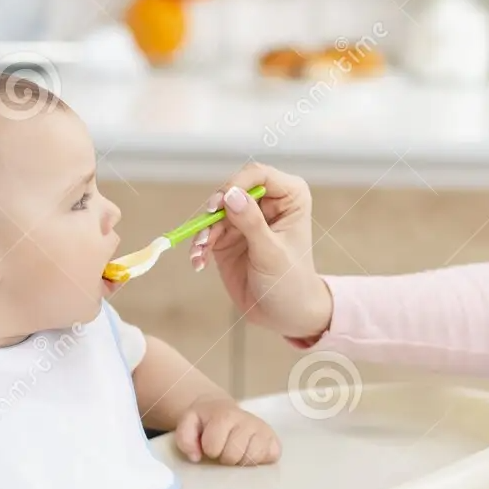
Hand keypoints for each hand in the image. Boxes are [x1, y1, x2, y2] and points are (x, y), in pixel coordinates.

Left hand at [174, 398, 281, 465]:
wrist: (220, 409)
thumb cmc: (205, 421)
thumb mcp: (188, 422)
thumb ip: (185, 438)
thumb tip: (196, 456)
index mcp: (225, 415)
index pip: (213, 446)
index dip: (209, 449)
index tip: (210, 443)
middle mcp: (248, 420)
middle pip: (234, 455)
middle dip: (224, 456)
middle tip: (223, 447)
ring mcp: (263, 430)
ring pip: (253, 459)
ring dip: (241, 459)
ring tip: (236, 449)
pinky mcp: (274, 440)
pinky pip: (271, 458)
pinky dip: (260, 459)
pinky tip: (250, 451)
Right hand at [189, 164, 333, 339]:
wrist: (283, 314)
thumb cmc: (290, 282)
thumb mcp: (272, 253)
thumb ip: (252, 224)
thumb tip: (231, 195)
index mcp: (289, 197)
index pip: (258, 175)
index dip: (236, 184)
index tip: (220, 204)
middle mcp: (266, 202)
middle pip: (231, 189)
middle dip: (215, 209)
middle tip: (205, 231)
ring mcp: (245, 218)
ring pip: (215, 211)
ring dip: (203, 230)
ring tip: (200, 251)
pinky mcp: (228, 237)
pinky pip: (207, 231)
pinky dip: (199, 245)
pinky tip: (198, 261)